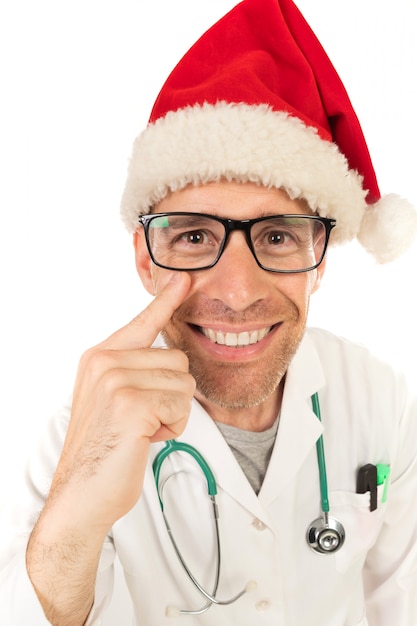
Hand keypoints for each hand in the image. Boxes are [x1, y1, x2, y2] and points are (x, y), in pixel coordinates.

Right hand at [50, 271, 194, 530]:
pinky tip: (145, 439)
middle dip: (171, 396)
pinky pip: (181, 404)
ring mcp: (115, 379)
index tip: (184, 279)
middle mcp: (104, 361)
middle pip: (177, 360)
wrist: (81, 495)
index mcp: (99, 357)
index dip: (165, 301)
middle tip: (142, 421)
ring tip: (142, 430)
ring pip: (183, 383)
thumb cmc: (103, 450)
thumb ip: (133, 372)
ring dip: (173, 413)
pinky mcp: (131, 402)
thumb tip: (170, 357)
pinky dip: (173, 427)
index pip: (141, 323)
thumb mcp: (111, 401)